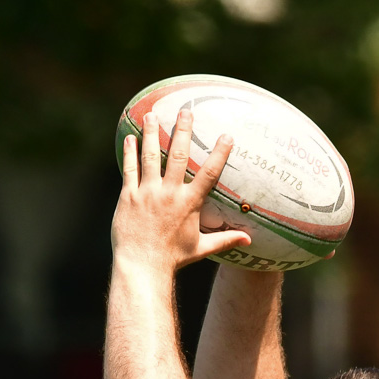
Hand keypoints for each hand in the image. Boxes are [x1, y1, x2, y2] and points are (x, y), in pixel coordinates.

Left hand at [112, 107, 250, 273]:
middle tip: (186, 111)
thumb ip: (225, 240)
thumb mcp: (201, 248)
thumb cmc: (172, 259)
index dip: (219, 153)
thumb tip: (249, 240)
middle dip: (183, 131)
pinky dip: (130, 152)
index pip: (209, 174)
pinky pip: (130, 169)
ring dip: (153, 133)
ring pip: (151, 156)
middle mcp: (169, 194)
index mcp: (189, 204)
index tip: (227, 136)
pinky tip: (131, 137)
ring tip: (153, 114)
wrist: (142, 267)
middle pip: (179, 156)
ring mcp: (148, 193)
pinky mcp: (129, 197)